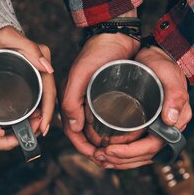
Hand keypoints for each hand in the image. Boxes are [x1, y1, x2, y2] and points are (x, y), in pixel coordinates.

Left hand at [0, 26, 55, 136]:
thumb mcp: (11, 38)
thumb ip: (31, 50)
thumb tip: (48, 70)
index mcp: (40, 59)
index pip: (49, 89)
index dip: (48, 110)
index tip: (43, 126)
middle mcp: (39, 67)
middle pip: (47, 97)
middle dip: (44, 117)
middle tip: (38, 133)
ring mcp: (32, 73)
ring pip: (40, 99)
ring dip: (38, 116)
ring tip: (33, 132)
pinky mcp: (24, 77)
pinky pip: (32, 97)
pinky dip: (31, 110)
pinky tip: (27, 121)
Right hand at [0, 76, 40, 151]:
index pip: (3, 144)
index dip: (23, 135)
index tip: (37, 121)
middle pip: (7, 142)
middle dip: (26, 132)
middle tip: (41, 118)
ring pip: (5, 137)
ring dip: (21, 128)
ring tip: (36, 116)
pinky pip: (0, 131)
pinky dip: (13, 125)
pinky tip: (24, 116)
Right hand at [61, 31, 139, 161]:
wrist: (116, 34)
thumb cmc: (97, 51)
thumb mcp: (81, 74)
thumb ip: (71, 100)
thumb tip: (74, 128)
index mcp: (69, 101)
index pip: (73, 134)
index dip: (84, 149)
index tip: (99, 158)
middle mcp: (79, 104)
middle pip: (84, 137)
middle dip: (96, 152)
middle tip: (111, 160)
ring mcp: (92, 102)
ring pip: (96, 132)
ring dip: (104, 146)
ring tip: (119, 154)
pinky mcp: (106, 98)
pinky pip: (106, 123)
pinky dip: (113, 135)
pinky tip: (124, 140)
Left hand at [93, 45, 190, 168]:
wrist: (156, 55)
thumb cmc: (163, 65)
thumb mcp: (170, 75)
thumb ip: (175, 95)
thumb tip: (171, 120)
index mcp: (175, 123)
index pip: (153, 148)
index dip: (131, 153)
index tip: (110, 150)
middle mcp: (168, 131)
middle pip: (144, 156)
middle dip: (120, 160)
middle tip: (99, 156)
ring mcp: (158, 130)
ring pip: (139, 156)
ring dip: (119, 161)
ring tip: (99, 157)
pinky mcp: (147, 127)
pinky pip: (135, 148)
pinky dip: (122, 154)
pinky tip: (106, 152)